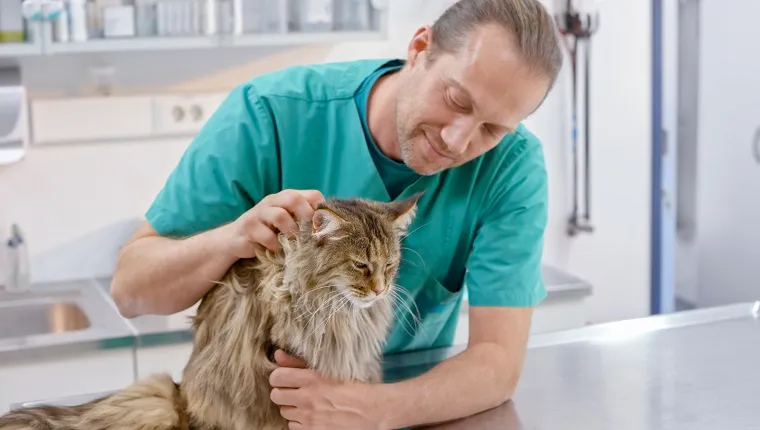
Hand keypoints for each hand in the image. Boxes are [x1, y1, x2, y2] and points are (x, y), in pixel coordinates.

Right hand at [227, 189, 324, 256]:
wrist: (236, 238)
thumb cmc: (270, 232)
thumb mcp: (288, 224)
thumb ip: (306, 224)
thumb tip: (334, 234)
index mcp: (287, 198)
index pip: (312, 195)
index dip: (322, 210)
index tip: (324, 227)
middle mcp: (273, 201)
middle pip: (294, 199)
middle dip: (306, 216)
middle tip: (311, 233)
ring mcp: (259, 213)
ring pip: (279, 215)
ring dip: (291, 231)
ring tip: (293, 243)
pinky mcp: (248, 228)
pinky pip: (266, 236)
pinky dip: (275, 245)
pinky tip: (277, 251)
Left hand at [269, 350, 388, 429]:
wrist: (372, 411)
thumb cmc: (353, 387)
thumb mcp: (328, 371)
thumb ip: (299, 363)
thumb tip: (277, 354)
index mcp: (312, 378)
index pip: (277, 376)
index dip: (278, 377)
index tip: (284, 378)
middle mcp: (307, 398)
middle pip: (276, 395)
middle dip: (283, 393)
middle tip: (294, 392)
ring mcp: (309, 418)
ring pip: (284, 412)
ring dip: (292, 408)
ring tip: (308, 404)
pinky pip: (293, 427)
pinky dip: (299, 422)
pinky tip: (312, 416)